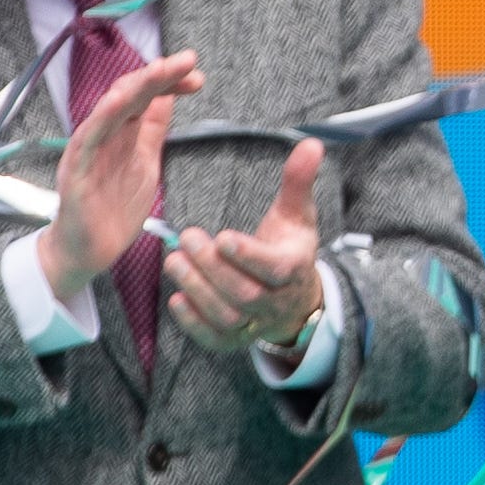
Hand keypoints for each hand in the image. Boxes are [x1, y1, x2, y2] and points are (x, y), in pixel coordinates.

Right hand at [39, 51, 202, 301]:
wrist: (88, 250)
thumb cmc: (112, 206)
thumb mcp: (145, 161)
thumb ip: (152, 129)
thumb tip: (169, 96)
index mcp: (122, 132)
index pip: (146, 96)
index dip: (170, 82)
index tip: (198, 78)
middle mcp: (104, 134)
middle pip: (130, 93)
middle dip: (160, 74)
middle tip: (189, 60)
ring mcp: (88, 150)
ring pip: (110, 109)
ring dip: (136, 86)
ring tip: (161, 68)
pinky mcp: (77, 170)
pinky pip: (88, 139)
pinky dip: (101, 117)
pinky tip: (116, 100)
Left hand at [163, 138, 326, 353]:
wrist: (294, 300)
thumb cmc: (288, 248)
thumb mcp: (297, 215)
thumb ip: (298, 182)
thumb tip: (310, 144)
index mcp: (294, 267)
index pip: (275, 268)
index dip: (249, 255)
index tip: (223, 236)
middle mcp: (276, 301)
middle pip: (245, 293)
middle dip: (213, 267)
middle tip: (188, 238)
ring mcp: (256, 324)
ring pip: (228, 316)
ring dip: (198, 291)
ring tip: (174, 261)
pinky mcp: (235, 340)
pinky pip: (215, 339)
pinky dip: (194, 323)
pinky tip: (177, 298)